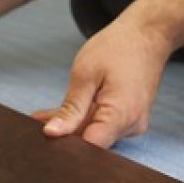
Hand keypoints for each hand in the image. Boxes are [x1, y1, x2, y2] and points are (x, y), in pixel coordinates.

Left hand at [32, 18, 170, 147]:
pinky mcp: (127, 121)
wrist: (147, 35)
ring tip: (43, 116)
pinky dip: (81, 120)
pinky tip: (60, 115)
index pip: (88, 147)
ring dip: (69, 126)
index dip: (63, 146)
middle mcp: (129, 125)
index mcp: (120, 115)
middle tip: (36, 124)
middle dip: (62, 135)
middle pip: (89, 142)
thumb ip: (70, 109)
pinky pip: (100, 126)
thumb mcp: (85, 75)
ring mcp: (130, 124)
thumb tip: (51, 134)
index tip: (43, 138)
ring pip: (92, 134)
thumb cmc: (117, 48)